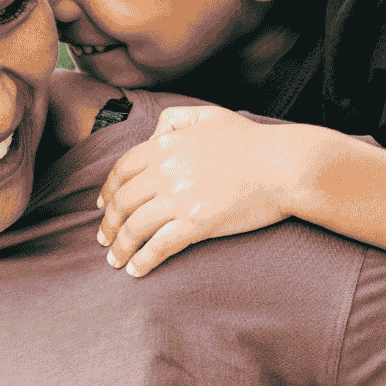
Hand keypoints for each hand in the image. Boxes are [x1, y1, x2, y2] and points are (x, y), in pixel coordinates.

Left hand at [96, 105, 296, 276]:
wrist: (283, 165)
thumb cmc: (251, 141)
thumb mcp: (208, 115)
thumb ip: (174, 119)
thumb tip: (152, 135)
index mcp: (164, 145)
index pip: (121, 171)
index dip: (107, 192)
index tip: (102, 206)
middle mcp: (165, 171)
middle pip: (122, 202)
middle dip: (108, 225)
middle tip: (104, 239)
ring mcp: (179, 198)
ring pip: (134, 227)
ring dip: (120, 247)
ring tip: (115, 260)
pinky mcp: (195, 223)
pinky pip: (158, 246)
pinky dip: (143, 261)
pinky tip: (137, 271)